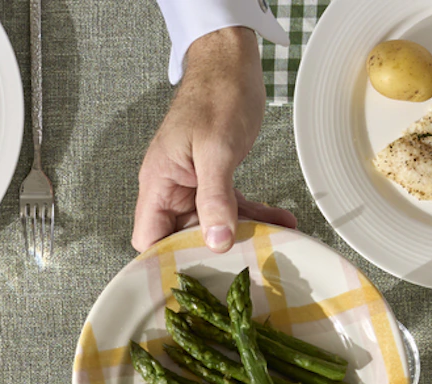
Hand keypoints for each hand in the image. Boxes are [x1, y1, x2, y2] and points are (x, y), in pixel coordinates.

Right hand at [131, 28, 298, 252]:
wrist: (230, 63)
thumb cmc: (216, 96)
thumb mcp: (216, 150)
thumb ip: (215, 199)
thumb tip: (216, 242)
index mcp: (158, 182)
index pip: (149, 238)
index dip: (168, 259)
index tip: (199, 272)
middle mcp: (171, 187)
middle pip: (183, 237)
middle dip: (215, 251)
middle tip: (247, 260)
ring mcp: (193, 184)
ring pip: (213, 224)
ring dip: (244, 233)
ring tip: (276, 240)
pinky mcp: (215, 177)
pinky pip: (231, 206)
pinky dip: (255, 214)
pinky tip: (282, 220)